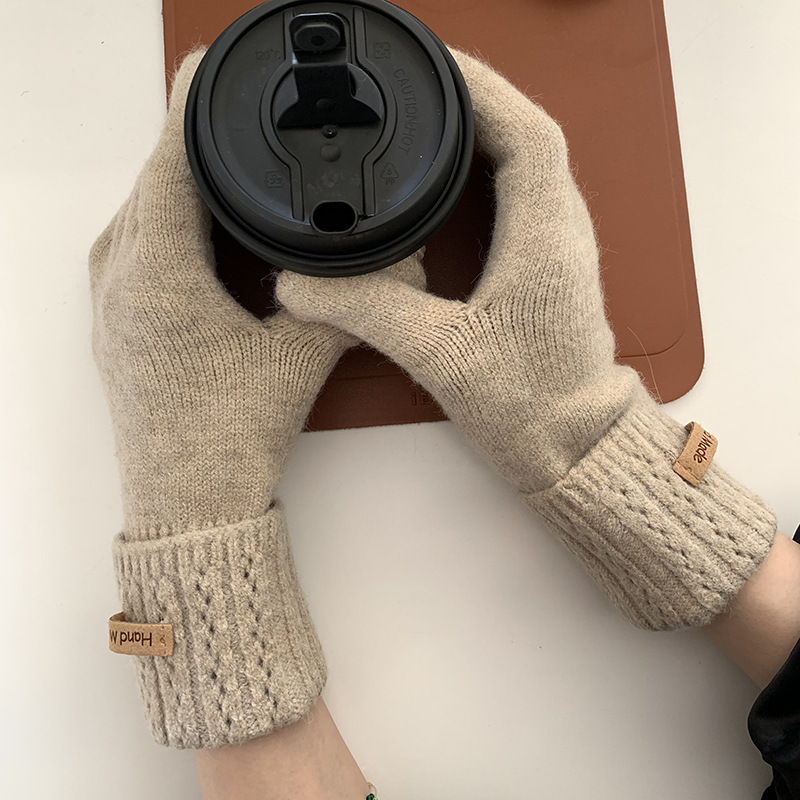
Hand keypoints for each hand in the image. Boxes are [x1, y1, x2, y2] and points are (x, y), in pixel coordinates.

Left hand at [90, 50, 352, 747]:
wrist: (188, 504)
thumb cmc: (226, 439)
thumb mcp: (300, 357)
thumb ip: (351, 301)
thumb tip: (404, 263)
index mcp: (156, 267)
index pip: (172, 153)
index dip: (197, 100)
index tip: (224, 62)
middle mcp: (120, 269)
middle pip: (158, 171)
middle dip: (201, 135)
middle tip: (248, 110)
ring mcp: (112, 292)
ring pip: (149, 205)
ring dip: (188, 177)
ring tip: (237, 157)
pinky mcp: (120, 312)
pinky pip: (145, 237)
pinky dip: (177, 215)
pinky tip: (214, 221)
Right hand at [277, 49, 775, 630]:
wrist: (574, 449)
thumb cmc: (532, 408)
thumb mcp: (440, 354)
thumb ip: (367, 310)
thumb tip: (302, 283)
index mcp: (544, 234)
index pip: (524, 129)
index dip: (480, 87)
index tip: (432, 67)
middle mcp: (560, 229)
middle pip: (524, 132)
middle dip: (475, 97)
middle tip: (419, 83)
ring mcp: (559, 246)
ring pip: (527, 160)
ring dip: (486, 129)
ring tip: (432, 114)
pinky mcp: (548, 266)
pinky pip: (523, 192)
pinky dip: (490, 167)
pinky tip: (453, 178)